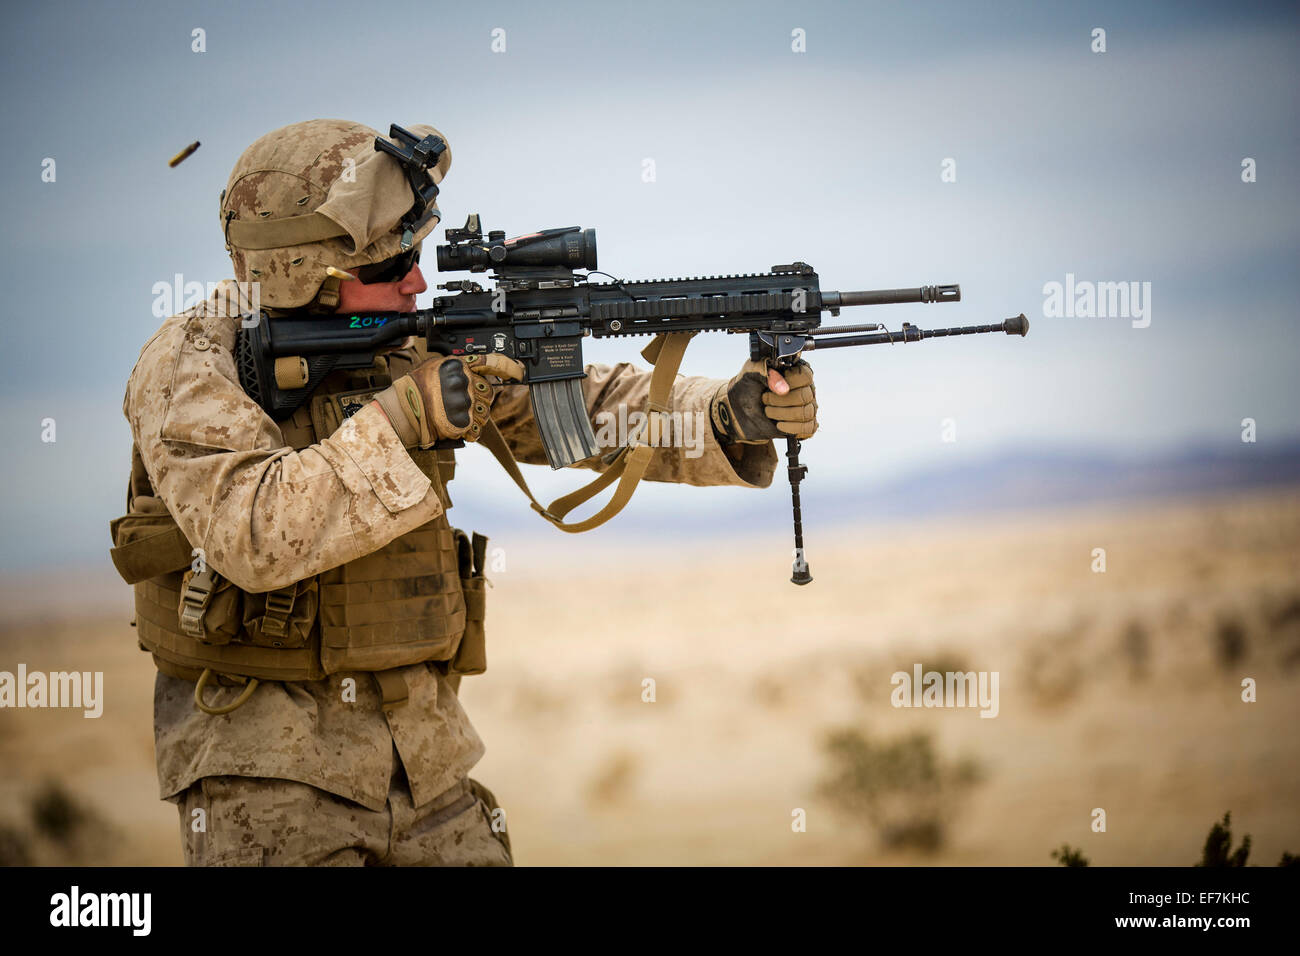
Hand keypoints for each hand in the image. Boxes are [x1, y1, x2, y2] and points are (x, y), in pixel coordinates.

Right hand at [375, 353, 524, 446]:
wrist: (404, 410)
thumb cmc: (416, 388)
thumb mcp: (435, 366)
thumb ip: (457, 367)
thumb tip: (474, 369)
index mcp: (459, 366)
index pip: (491, 362)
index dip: (509, 367)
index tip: (520, 371)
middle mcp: (464, 382)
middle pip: (489, 392)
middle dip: (480, 400)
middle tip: (463, 403)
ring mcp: (465, 402)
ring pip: (485, 412)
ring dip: (475, 416)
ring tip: (456, 415)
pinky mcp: (463, 421)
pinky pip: (477, 428)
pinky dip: (470, 431)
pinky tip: (457, 427)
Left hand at [710, 359, 817, 443]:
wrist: (740, 408)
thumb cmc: (749, 386)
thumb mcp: (751, 371)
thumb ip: (767, 372)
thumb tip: (784, 389)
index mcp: (796, 371)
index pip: (806, 376)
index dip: (789, 382)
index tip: (772, 386)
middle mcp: (806, 388)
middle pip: (805, 396)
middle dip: (780, 400)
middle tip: (765, 399)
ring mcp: (806, 406)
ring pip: (806, 413)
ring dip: (782, 414)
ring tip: (768, 411)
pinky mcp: (803, 424)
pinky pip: (808, 428)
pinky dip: (792, 427)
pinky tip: (779, 425)